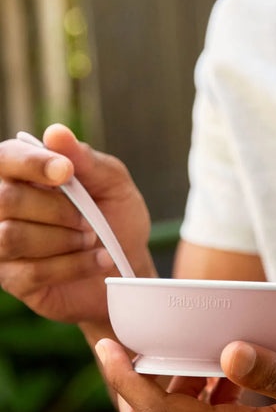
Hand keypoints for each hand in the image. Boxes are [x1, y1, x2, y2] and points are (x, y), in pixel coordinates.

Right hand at [0, 124, 152, 326]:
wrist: (128, 266)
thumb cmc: (116, 218)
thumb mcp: (113, 183)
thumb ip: (86, 159)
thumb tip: (56, 132)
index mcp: (24, 172)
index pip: (5, 158)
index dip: (32, 163)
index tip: (66, 171)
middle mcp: (3, 205)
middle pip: (6, 199)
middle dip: (57, 209)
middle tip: (89, 219)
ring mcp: (2, 243)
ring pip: (11, 237)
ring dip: (63, 239)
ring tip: (92, 239)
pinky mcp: (13, 278)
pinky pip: (30, 272)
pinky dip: (72, 266)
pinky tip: (97, 261)